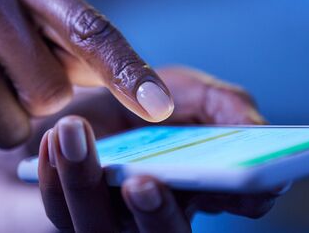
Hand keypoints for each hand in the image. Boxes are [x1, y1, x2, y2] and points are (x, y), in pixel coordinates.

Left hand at [37, 68, 286, 231]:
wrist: (84, 102)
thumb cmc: (142, 101)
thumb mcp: (188, 90)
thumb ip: (224, 103)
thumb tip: (254, 126)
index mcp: (200, 187)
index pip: (238, 205)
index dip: (246, 199)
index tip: (248, 184)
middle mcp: (159, 214)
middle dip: (157, 217)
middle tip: (143, 183)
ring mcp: (111, 221)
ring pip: (100, 231)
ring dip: (85, 185)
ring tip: (73, 133)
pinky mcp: (69, 214)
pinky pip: (59, 212)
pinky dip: (56, 177)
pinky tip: (54, 139)